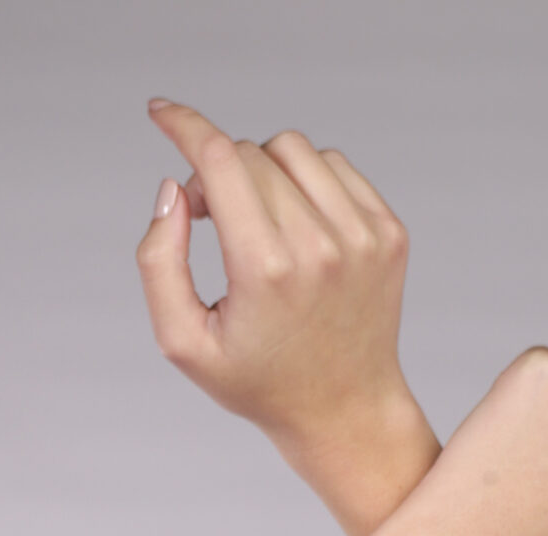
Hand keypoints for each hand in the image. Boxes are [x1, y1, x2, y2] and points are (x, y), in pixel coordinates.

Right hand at [137, 102, 425, 479]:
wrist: (346, 412)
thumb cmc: (258, 382)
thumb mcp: (184, 344)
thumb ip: (158, 263)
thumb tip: (174, 189)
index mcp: (266, 269)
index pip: (220, 159)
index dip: (183, 125)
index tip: (160, 113)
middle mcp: (320, 246)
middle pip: (250, 154)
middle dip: (218, 173)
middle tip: (212, 222)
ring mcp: (363, 237)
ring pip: (293, 149)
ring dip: (263, 171)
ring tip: (258, 223)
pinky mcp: (389, 233)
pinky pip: (334, 166)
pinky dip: (305, 182)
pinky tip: (296, 227)